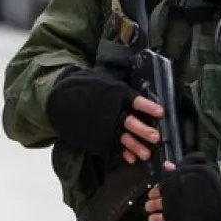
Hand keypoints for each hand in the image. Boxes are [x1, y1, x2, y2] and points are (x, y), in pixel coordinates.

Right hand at [45, 68, 162, 161]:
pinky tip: (131, 158)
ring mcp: (103, 127)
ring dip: (135, 146)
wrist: (59, 100)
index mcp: (115, 94)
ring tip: (147, 154)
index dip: (147, 107)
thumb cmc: (85, 85)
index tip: (160, 112)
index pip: (134, 100)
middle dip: (143, 130)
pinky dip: (122, 153)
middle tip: (156, 137)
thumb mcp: (103, 75)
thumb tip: (135, 62)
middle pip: (130, 122)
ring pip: (123, 138)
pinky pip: (112, 147)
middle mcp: (111, 112)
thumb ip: (119, 75)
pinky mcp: (97, 138)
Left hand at [144, 153, 220, 220]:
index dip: (155, 191)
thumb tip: (167, 165)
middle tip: (150, 206)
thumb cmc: (211, 187)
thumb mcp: (200, 170)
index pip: (160, 189)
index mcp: (175, 188)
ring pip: (160, 219)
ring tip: (153, 219)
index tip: (153, 193)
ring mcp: (176, 219)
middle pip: (157, 204)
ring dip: (156, 219)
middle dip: (152, 205)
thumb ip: (184, 166)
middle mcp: (173, 204)